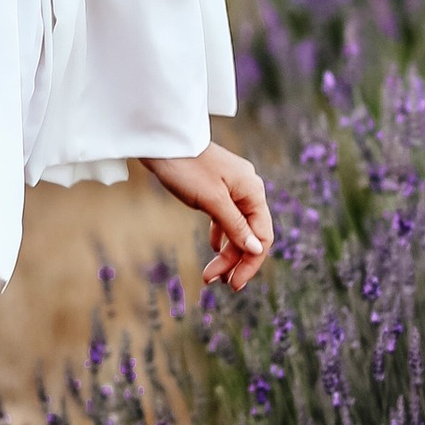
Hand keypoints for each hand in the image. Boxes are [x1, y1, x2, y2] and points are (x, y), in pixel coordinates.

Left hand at [141, 142, 273, 290]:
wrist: (163, 141)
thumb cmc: (187, 168)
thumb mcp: (212, 201)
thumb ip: (235, 226)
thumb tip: (256, 249)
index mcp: (253, 191)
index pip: (262, 236)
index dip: (250, 263)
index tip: (234, 284)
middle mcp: (248, 189)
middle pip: (249, 235)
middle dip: (234, 261)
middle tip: (214, 282)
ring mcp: (233, 188)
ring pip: (236, 228)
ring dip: (225, 252)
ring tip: (210, 274)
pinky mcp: (218, 188)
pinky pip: (226, 217)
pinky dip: (220, 235)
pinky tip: (212, 248)